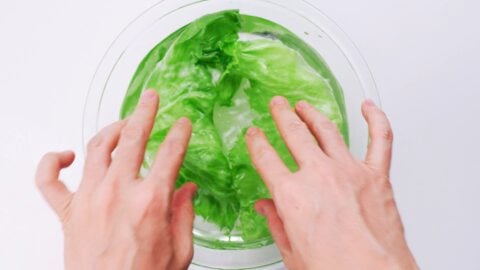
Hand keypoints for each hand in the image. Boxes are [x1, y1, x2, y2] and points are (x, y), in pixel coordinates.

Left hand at [35, 90, 195, 269]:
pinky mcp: (68, 213)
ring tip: (121, 122)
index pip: (171, 153)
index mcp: (151, 201)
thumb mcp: (180, 251)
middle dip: (144, 112)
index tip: (183, 124)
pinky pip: (48, 181)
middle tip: (150, 99)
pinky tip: (65, 154)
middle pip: (132, 138)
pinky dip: (52, 162)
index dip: (180, 133)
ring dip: (110, 129)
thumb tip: (187, 191)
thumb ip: (184, 214)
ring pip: (96, 148)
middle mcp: (118, 193)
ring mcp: (90, 199)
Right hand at [246, 97, 417, 269]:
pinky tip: (369, 107)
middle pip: (294, 134)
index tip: (254, 134)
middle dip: (282, 115)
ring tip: (304, 106)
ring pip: (327, 130)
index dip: (257, 142)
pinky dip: (376, 118)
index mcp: (292, 195)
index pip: (266, 158)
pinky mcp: (376, 176)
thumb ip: (277, 224)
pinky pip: (380, 138)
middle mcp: (318, 176)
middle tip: (278, 105)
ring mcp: (349, 171)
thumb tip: (265, 208)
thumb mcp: (293, 253)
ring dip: (312, 113)